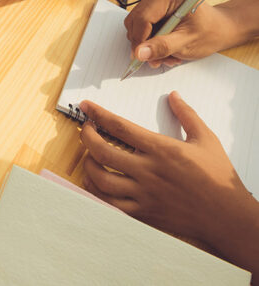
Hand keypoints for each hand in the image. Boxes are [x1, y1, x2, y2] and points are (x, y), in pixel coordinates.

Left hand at [79, 94, 258, 273]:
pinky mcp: (143, 213)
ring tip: (88, 155)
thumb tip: (174, 96)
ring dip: (88, 164)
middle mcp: (148, 171)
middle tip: (86, 128)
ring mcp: (144, 194)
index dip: (98, 114)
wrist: (228, 218)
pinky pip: (110, 204)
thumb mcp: (206, 140)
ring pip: (101, 179)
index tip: (86, 106)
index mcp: (161, 149)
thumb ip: (187, 115)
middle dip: (87, 136)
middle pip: (103, 151)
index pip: (120, 126)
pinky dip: (95, 191)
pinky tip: (94, 181)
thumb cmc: (219, 178)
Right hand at [124, 0, 236, 67]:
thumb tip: (139, 52)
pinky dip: (149, 39)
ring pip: (136, 24)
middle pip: (136, 20)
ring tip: (165, 54)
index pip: (143, 17)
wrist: (219, 28)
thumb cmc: (209, 32)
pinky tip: (164, 46)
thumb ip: (162, 46)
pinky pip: (141, 24)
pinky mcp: (153, 5)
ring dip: (147, 43)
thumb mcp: (187, 42)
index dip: (139, 40)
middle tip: (157, 59)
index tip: (140, 58)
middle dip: (144, 43)